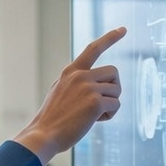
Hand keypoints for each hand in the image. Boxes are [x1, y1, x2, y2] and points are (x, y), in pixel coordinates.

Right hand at [13, 27, 125, 164]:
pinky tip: (94, 121)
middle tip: (103, 102)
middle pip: (113, 72)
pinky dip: (110, 115)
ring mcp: (88, 88)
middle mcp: (80, 76)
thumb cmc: (52, 119)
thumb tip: (97, 84)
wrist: (43, 135)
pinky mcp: (95, 103)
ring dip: (110, 104)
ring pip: (116, 90)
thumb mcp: (60, 91)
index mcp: (71, 72)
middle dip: (113, 88)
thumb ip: (76, 83)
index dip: (110, 38)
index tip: (123, 29)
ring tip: (93, 115)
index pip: (93, 48)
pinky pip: (116, 105)